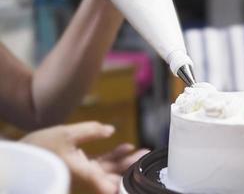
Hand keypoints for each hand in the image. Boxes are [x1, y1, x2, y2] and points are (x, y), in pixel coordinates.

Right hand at [20, 122, 149, 193]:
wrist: (24, 157)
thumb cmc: (41, 147)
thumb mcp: (66, 133)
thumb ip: (91, 131)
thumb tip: (110, 130)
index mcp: (83, 175)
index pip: (110, 185)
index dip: (126, 184)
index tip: (141, 180)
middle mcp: (86, 179)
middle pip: (114, 176)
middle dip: (132, 167)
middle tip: (148, 157)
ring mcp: (85, 175)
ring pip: (110, 170)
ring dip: (126, 160)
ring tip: (143, 151)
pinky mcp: (82, 169)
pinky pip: (101, 165)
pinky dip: (113, 156)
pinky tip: (126, 147)